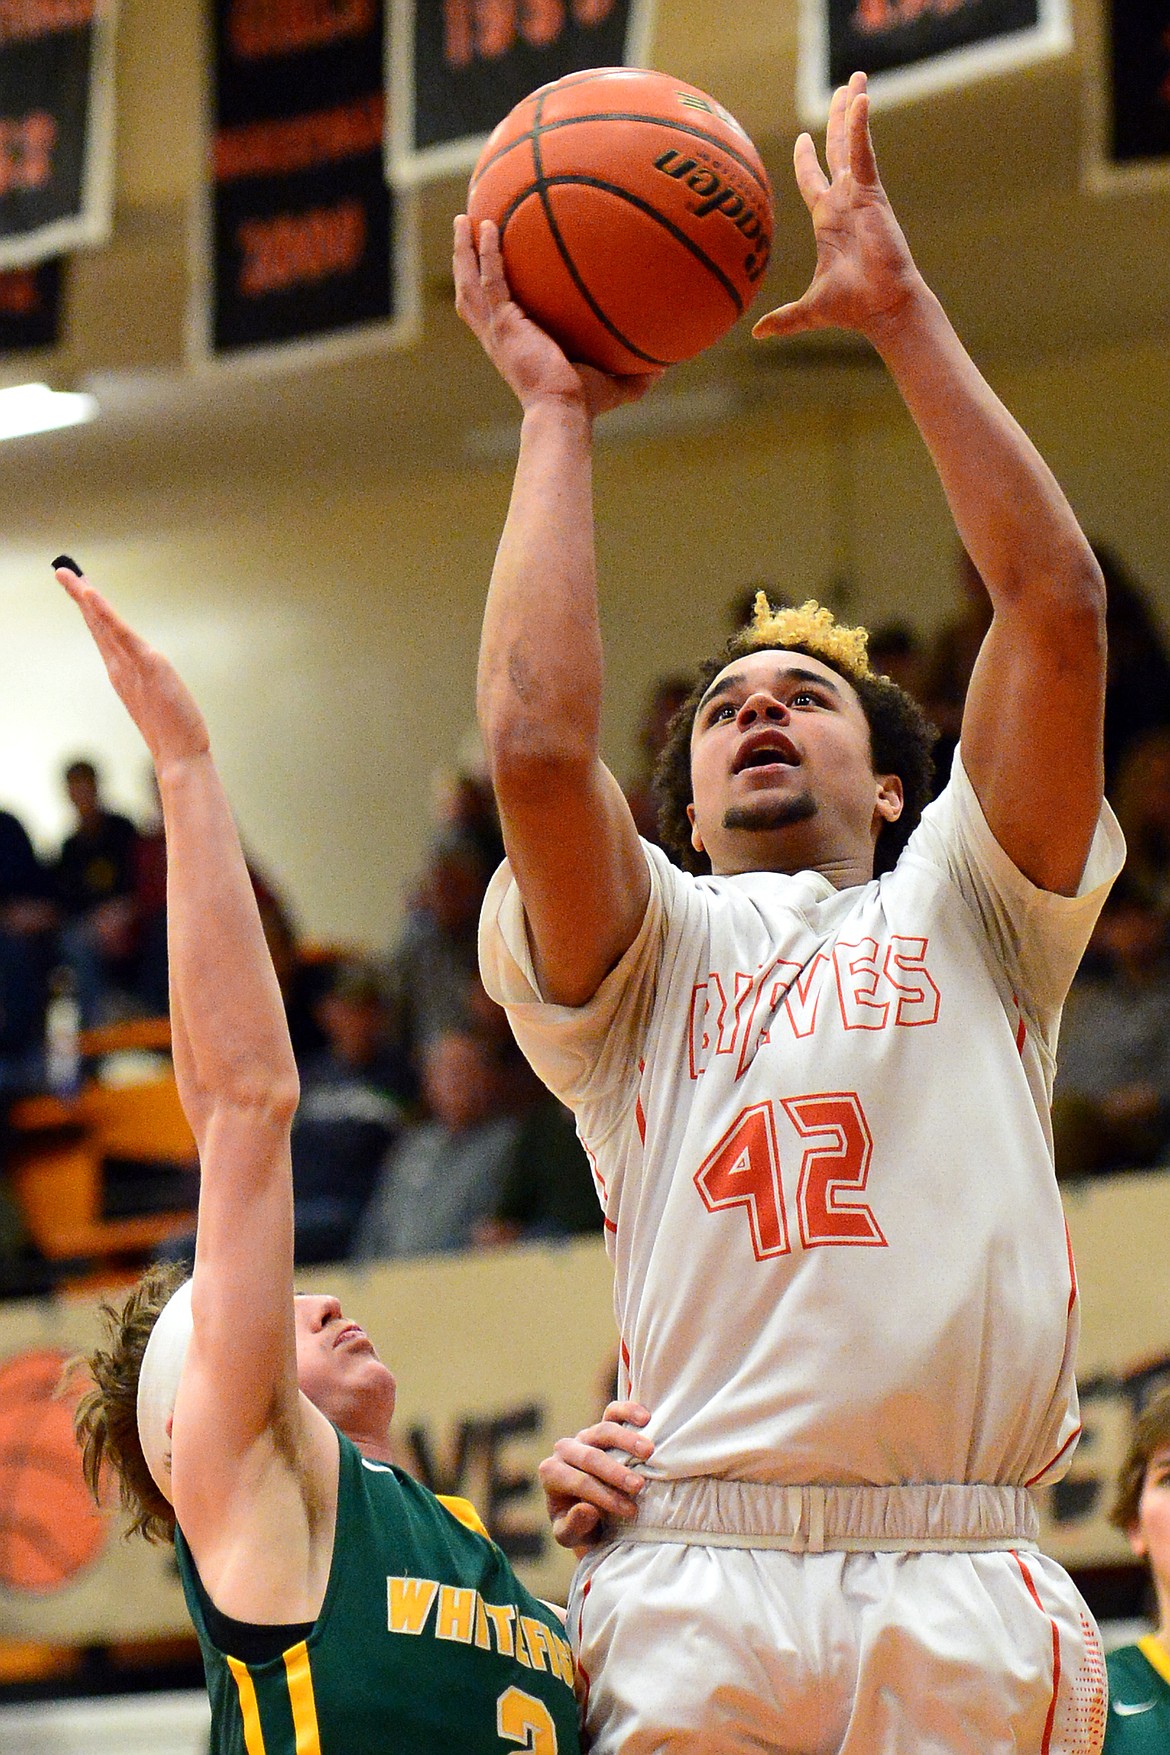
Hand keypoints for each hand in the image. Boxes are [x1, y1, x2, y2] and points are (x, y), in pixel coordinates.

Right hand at [56, 564, 210, 773]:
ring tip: (66, 573)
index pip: (103, 635)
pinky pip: (120, 634)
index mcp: (122, 673)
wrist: (180, 755)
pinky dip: (103, 613)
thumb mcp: (157, 703)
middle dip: (79, 596)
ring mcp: (130, 665)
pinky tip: (90, 595)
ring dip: (84, 596)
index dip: (91, 611)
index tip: (80, 589)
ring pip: (102, 625)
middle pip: (96, 625)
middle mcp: (120, 667)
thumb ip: (149, 689)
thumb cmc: (173, 733)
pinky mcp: (147, 664)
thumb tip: (151, 683)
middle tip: (61, 571)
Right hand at [453, 216, 661, 420]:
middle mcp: (499, 336)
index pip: (494, 308)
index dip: (487, 285)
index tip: (490, 261)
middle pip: (470, 290)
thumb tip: (669, 363)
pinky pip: (492, 281)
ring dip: (463, 251)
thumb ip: (637, 372)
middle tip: (465, 227)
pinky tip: (490, 227)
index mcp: (514, 344)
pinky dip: (488, 254)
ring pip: (470, 282)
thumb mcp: (613, 383)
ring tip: (463, 219)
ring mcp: (498, 330)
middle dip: (464, 259)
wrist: (565, 412)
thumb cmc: (584, 404)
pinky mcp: (504, 325)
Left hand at [538, 1400, 652, 1553]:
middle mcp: (565, 1450)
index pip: (578, 1482)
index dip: (603, 1495)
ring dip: (626, 1441)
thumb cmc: (578, 1523)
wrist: (587, 1508)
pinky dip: (628, 1411)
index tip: (630, 1510)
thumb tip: (586, 1509)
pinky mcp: (602, 1423)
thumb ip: (573, 1527)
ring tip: (649, 1453)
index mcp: (551, 1474)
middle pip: (590, 1457)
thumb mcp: (570, 1535)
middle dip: (615, 1472)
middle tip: (638, 1486)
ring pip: (603, 1431)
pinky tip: (646, 1419)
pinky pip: (613, 1412)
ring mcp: (584, 1435)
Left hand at [752, 71, 922, 347]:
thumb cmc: (852, 308)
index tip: (802, 139)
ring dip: (852, 110)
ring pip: (851, 142)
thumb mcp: (808, 308)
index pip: (814, 181)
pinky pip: (863, 152)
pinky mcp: (871, 193)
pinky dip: (860, 127)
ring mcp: (859, 194)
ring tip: (855, 79)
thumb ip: (783, 318)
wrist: (881, 306)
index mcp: (829, 221)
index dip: (807, 160)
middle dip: (837, 120)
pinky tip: (861, 100)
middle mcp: (844, 202)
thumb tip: (755, 334)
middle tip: (841, 89)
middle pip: (837, 150)